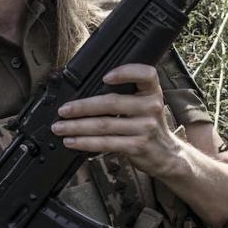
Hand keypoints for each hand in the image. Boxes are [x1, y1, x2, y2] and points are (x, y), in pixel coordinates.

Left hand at [51, 63, 185, 177]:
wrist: (167, 155)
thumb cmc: (149, 126)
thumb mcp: (146, 105)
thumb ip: (127, 95)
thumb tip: (85, 95)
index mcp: (152, 92)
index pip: (146, 74)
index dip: (126, 72)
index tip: (105, 77)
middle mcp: (151, 107)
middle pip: (112, 102)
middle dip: (82, 107)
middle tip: (63, 110)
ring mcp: (145, 128)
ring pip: (104, 125)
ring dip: (77, 126)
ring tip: (60, 127)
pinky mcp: (137, 146)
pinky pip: (106, 143)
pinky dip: (85, 142)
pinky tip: (72, 141)